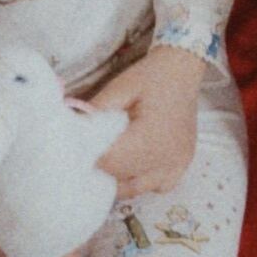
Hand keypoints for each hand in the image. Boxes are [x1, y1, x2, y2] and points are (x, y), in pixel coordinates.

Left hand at [90, 46, 204, 200]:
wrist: (182, 68)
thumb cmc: (150, 77)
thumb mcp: (118, 89)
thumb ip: (95, 113)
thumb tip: (72, 132)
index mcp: (149, 137)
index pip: (109, 163)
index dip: (90, 161)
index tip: (78, 154)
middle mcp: (166, 156)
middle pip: (122, 180)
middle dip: (103, 172)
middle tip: (91, 157)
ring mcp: (178, 162)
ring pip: (139, 188)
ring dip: (122, 180)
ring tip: (112, 162)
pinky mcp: (184, 162)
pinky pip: (160, 186)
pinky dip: (146, 182)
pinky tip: (138, 167)